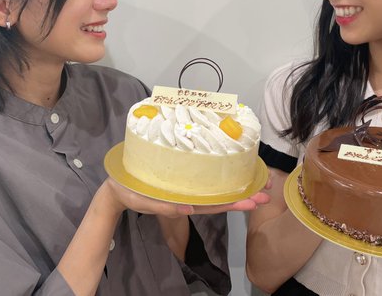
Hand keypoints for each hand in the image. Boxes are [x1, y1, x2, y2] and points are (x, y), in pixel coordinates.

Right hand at [103, 177, 270, 216]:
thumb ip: (163, 207)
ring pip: (216, 190)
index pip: (212, 205)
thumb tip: (188, 210)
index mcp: (182, 202)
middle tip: (265, 193)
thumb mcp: (142, 200)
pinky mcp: (183, 177)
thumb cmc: (128, 191)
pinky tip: (235, 173)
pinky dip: (221, 178)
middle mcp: (189, 195)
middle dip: (243, 196)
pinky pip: (206, 180)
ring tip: (258, 184)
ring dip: (238, 187)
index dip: (232, 204)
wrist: (116, 187)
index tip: (252, 202)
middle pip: (220, 199)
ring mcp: (187, 187)